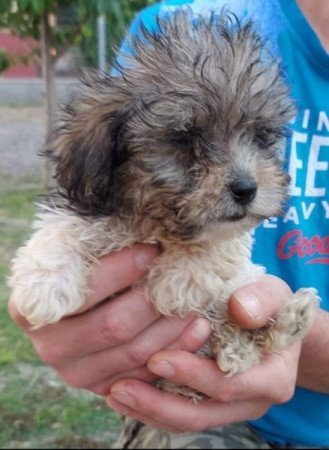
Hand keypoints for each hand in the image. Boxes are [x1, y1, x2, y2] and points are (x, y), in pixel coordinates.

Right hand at [8, 244, 209, 395]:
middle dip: (154, 298)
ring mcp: (76, 373)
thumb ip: (93, 249)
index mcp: (32, 308)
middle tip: (182, 276)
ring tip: (195, 298)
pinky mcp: (103, 386)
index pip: (86, 290)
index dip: (122, 269)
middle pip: (115, 326)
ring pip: (136, 352)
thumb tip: (144, 237)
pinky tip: (197, 327)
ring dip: (172, 324)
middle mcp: (51, 346)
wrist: (73, 309)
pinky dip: (176, 349)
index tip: (152, 249)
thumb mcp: (74, 253)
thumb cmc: (78, 272)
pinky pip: (146, 373)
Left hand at [106, 275, 300, 432]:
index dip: (192, 375)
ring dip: (149, 411)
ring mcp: (231, 407)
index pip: (229, 385)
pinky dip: (152, 409)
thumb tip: (240, 309)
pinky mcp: (213, 404)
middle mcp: (253, 400)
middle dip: (159, 403)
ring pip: (187, 421)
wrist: (272, 321)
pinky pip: (181, 416)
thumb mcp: (272, 293)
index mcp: (272, 377)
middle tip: (120, 387)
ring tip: (114, 394)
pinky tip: (124, 395)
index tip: (156, 357)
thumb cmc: (269, 304)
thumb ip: (260, 300)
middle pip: (202, 414)